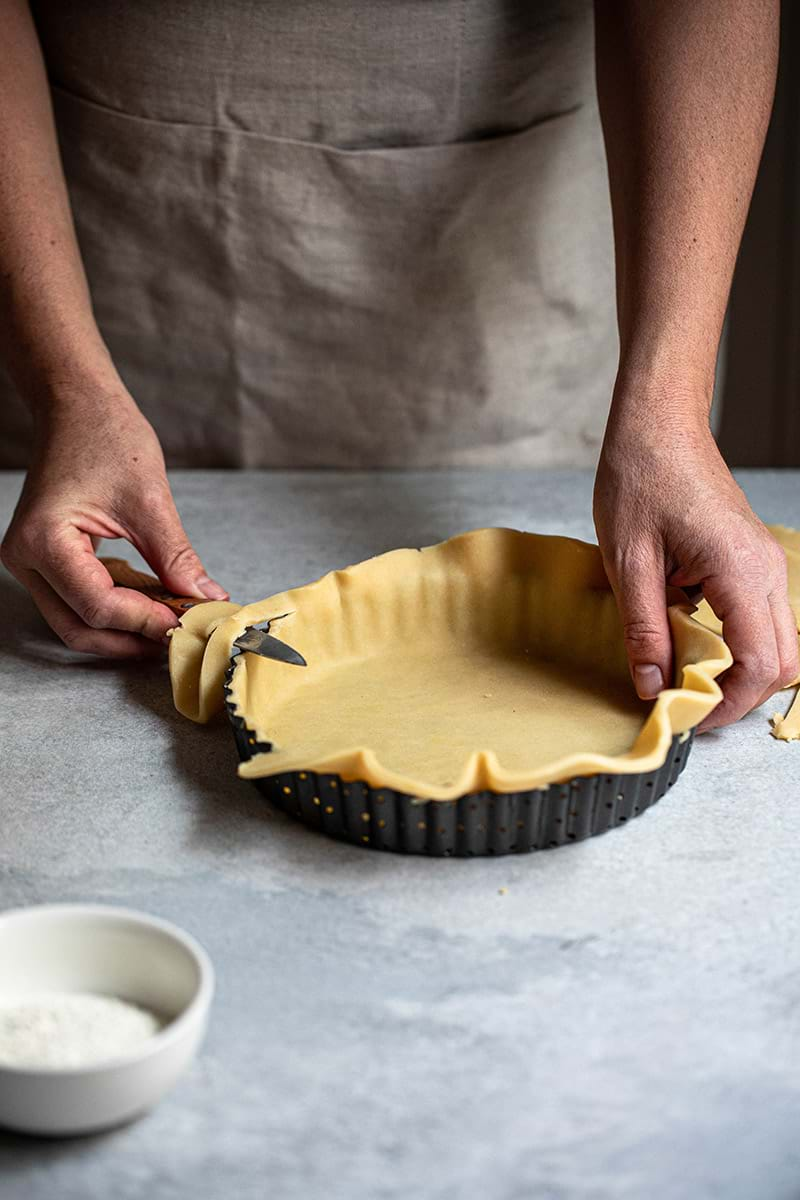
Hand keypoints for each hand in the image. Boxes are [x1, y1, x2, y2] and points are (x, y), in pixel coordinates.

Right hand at [1, 386, 227, 656]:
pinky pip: (77, 602)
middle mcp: (25, 558)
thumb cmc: (105, 436)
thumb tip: (206, 599)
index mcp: (44, 540)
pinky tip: (152, 605)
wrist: (77, 406)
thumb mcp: (150, 500)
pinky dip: (116, 611)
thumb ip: (176, 557)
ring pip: (75, 622)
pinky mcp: (45, 561)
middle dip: (132, 639)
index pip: (97, 605)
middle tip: (180, 637)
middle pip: (79, 628)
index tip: (186, 623)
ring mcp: (30, 562)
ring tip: (171, 623)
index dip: (145, 621)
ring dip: (124, 631)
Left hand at [593, 409, 798, 729]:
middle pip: (781, 663)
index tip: (687, 717)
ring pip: (776, 642)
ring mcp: (765, 564)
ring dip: (738, 670)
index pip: (759, 664)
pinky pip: (760, 619)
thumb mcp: (628, 561)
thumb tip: (652, 687)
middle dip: (739, 696)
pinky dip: (734, 642)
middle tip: (688, 706)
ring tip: (685, 677)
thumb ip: (643, 629)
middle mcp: (767, 570)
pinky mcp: (752, 561)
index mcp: (741, 571)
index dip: (727, 704)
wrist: (657, 424)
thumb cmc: (640, 477)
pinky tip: (688, 640)